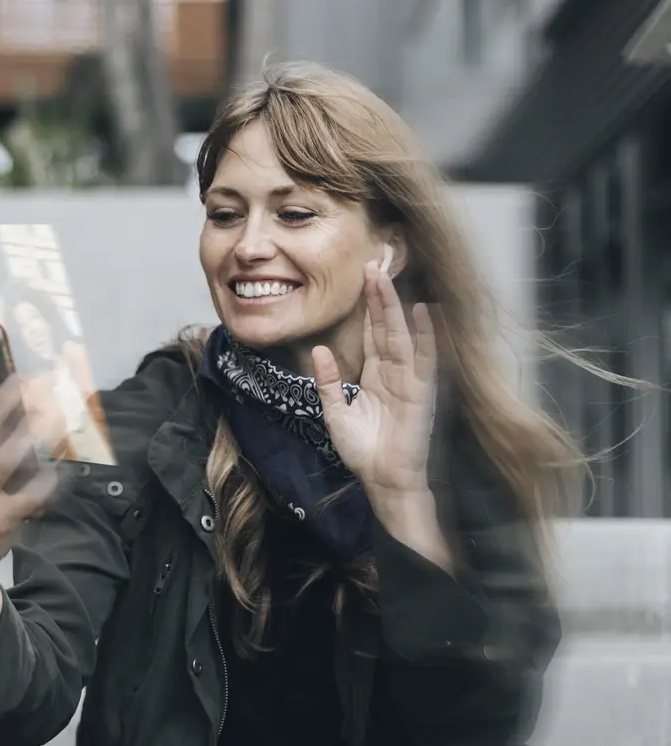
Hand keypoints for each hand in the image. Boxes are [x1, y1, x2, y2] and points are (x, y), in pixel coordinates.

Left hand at [312, 262, 437, 495]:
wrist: (383, 481)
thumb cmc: (363, 451)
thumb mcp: (335, 412)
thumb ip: (328, 381)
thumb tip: (319, 349)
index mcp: (376, 376)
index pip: (372, 334)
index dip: (368, 308)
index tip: (362, 279)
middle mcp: (395, 373)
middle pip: (386, 327)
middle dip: (379, 297)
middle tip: (372, 264)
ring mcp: (410, 381)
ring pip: (401, 336)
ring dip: (393, 307)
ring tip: (385, 278)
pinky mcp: (421, 393)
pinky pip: (424, 360)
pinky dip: (425, 336)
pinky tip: (422, 312)